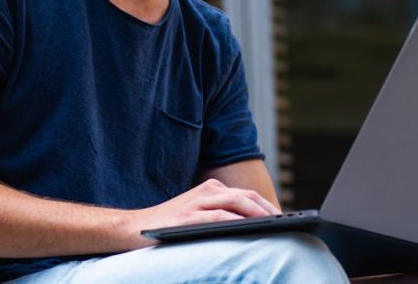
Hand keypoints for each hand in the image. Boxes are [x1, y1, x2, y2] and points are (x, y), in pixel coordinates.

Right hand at [126, 178, 278, 247]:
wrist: (132, 227)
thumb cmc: (169, 225)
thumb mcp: (197, 214)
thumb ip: (220, 214)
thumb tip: (252, 226)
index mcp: (211, 189)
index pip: (246, 195)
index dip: (266, 205)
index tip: (283, 218)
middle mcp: (206, 192)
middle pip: (245, 196)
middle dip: (267, 208)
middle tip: (284, 222)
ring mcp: (196, 203)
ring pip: (235, 202)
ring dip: (256, 212)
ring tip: (273, 224)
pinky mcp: (187, 217)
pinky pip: (217, 216)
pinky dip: (235, 220)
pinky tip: (247, 227)